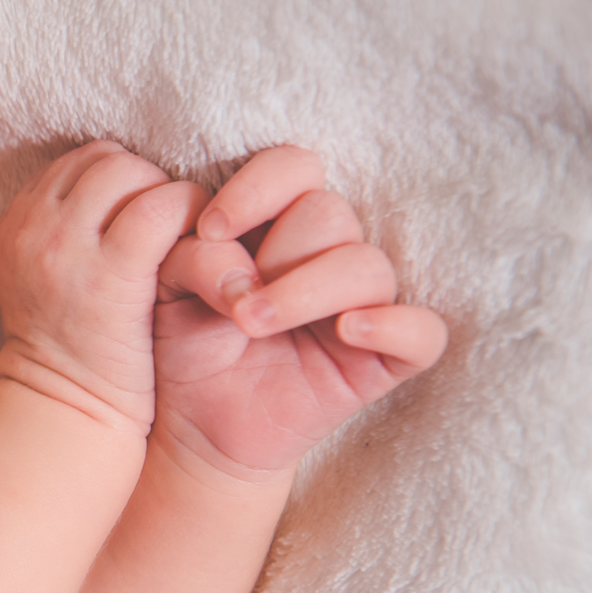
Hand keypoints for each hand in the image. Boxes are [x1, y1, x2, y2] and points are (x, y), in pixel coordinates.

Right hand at [0, 141, 205, 432]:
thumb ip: (67, 238)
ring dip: (171, 195)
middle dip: (148, 183)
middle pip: (104, 161)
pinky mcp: (112, 272)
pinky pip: (163, 208)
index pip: (77, 166)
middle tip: (175, 225)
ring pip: (133, 173)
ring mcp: (66, 246)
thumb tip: (121, 200)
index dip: (121, 182)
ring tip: (191, 233)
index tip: (147, 215)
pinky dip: (192, 213)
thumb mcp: (45, 286)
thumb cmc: (72, 357)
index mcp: (14, 227)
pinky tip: (206, 243)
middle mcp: (31, 228)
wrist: (67, 415)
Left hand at [152, 145, 447, 478]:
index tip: (210, 228)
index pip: (296, 168)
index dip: (259, 187)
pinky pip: (424, 333)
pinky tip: (348, 331)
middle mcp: (327, 257)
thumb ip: (190, 252)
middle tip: (235, 303)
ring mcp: (362, 306)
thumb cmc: (184, 343)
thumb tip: (232, 252)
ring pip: (369, 266)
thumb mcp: (166, 286)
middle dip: (276, 253)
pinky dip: (395, 326)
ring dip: (306, 291)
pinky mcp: (384, 361)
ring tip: (252, 324)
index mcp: (278, 225)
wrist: (192, 424)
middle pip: (331, 213)